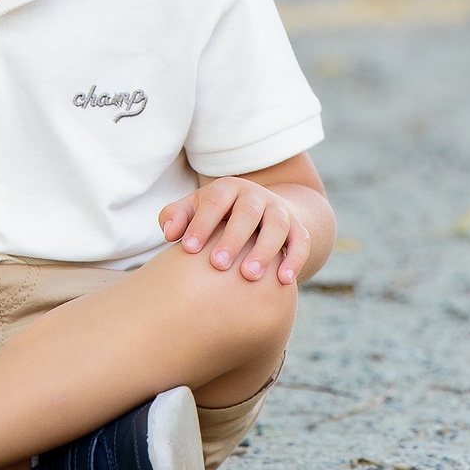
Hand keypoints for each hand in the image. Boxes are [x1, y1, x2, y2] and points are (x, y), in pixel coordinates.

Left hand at [159, 177, 310, 284]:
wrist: (262, 214)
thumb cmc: (218, 217)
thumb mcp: (196, 209)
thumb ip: (177, 216)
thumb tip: (169, 233)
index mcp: (228, 189)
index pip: (215, 201)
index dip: (202, 223)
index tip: (188, 249)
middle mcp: (256, 196)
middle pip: (247, 213)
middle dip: (233, 238)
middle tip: (218, 264)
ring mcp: (279, 211)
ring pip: (276, 226)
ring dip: (264, 250)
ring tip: (249, 276)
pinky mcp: (298, 229)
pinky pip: (301, 242)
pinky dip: (295, 260)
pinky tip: (284, 281)